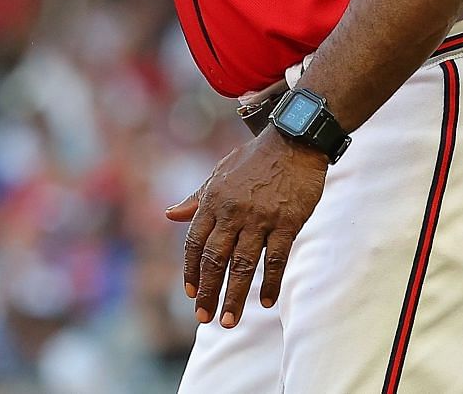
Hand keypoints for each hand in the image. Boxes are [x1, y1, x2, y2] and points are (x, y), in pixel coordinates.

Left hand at [166, 129, 327, 327]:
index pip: (195, 242)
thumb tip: (169, 215)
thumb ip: (196, 199)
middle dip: (207, 291)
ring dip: (234, 295)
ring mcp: (260, 218)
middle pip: (215, 259)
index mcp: (213, 200)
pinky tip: (265, 302)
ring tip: (228, 321)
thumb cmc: (254, 159)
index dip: (190, 270)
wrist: (293, 140)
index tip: (189, 293)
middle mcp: (232, 211)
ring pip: (242, 264)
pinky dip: (269, 282)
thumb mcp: (218, 174)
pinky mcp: (287, 222)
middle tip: (203, 318)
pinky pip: (275, 258)